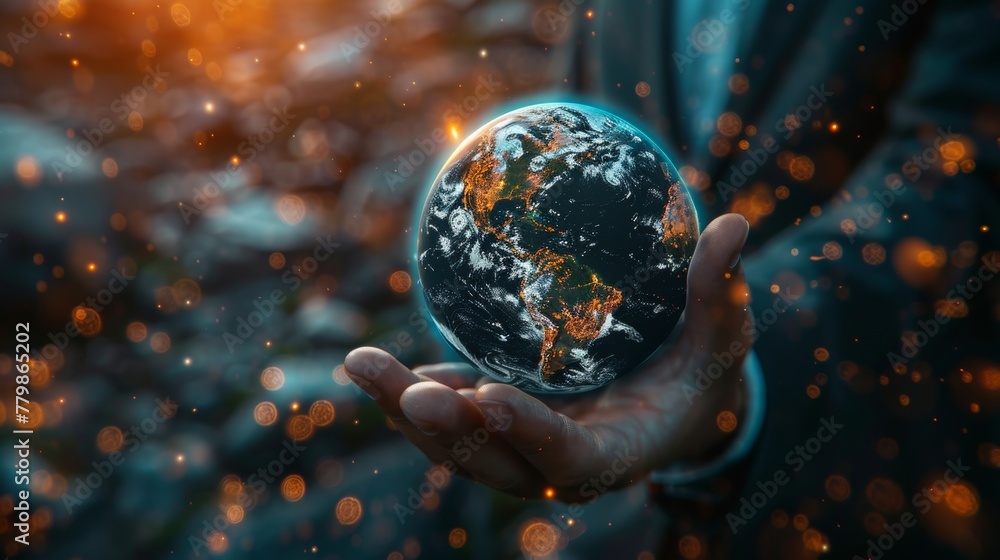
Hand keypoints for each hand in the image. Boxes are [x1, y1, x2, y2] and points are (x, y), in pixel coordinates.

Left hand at [342, 214, 751, 500]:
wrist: (672, 405)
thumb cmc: (702, 371)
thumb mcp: (722, 334)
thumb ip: (722, 289)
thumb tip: (735, 223)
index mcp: (617, 452)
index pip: (570, 456)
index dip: (529, 434)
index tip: (488, 399)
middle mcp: (560, 462)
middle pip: (493, 461)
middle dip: (446, 430)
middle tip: (405, 387)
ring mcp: (524, 447)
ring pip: (458, 443)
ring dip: (408, 409)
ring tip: (361, 365)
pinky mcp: (502, 424)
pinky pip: (453, 418)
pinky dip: (417, 395)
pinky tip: (382, 368)